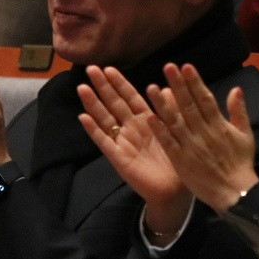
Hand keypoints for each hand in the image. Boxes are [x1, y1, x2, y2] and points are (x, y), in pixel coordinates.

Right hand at [77, 66, 189, 241]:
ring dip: (93, 103)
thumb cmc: (176, 161)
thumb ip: (170, 109)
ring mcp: (122, 142)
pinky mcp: (118, 158)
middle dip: (103, 86)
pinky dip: (94, 130)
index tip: (109, 68)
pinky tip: (83, 117)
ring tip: (82, 88)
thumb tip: (167, 86)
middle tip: (90, 69)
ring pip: (105, 119)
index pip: (130, 97)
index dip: (119, 83)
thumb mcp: (176, 131)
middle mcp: (131, 129)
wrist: (173, 191)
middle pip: (114, 103)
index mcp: (146, 121)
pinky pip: (104, 141)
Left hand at [144, 64, 258, 212]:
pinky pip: (169, 143)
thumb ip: (239, 111)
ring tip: (151, 87)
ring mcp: (190, 146)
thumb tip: (236, 88)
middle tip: (167, 67)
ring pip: (175, 121)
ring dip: (162, 104)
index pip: (205, 98)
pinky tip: (149, 117)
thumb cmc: (240, 163)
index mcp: (219, 125)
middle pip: (188, 105)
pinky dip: (160, 130)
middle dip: (178, 85)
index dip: (195, 82)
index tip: (186, 66)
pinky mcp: (181, 160)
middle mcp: (203, 132)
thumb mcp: (246, 135)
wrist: (234, 193)